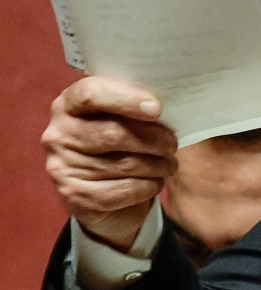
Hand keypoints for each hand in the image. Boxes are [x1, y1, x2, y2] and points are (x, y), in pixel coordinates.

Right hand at [42, 77, 177, 252]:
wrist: (99, 193)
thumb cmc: (117, 143)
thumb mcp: (120, 117)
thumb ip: (133, 105)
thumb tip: (168, 103)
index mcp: (68, 105)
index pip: (91, 94)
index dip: (126, 99)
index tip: (157, 109)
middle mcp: (58, 134)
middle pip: (113, 133)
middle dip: (154, 139)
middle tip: (173, 144)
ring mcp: (62, 167)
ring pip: (124, 164)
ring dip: (158, 165)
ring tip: (170, 164)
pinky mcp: (75, 196)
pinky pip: (123, 190)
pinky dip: (148, 186)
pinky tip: (156, 182)